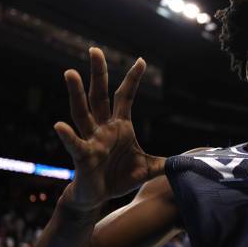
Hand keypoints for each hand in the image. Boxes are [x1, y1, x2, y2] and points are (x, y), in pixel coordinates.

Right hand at [55, 48, 163, 210]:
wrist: (97, 196)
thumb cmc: (119, 178)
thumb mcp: (148, 169)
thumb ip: (167, 163)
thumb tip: (188, 163)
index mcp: (120, 126)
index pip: (126, 97)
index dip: (133, 79)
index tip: (141, 60)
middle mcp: (103, 128)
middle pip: (100, 96)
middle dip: (98, 74)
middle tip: (94, 50)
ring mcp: (91, 140)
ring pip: (82, 112)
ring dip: (76, 93)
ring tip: (70, 73)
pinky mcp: (83, 156)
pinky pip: (75, 144)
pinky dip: (67, 135)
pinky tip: (59, 125)